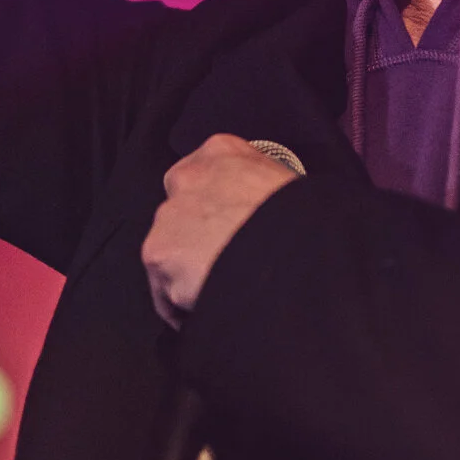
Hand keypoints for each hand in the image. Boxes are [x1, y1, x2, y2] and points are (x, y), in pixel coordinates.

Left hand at [142, 134, 301, 327]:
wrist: (294, 245)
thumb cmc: (301, 219)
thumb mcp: (282, 181)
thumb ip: (254, 187)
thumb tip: (255, 211)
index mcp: (221, 151)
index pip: (204, 176)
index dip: (214, 208)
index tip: (226, 229)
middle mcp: (187, 177)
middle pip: (181, 213)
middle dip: (197, 238)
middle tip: (225, 262)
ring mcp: (168, 215)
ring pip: (171, 251)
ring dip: (189, 271)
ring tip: (221, 292)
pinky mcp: (158, 253)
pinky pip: (165, 291)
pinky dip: (182, 305)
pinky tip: (210, 308)